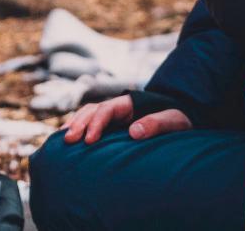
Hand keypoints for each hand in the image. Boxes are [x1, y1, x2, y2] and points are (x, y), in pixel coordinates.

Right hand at [60, 94, 191, 143]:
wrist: (181, 122)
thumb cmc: (179, 120)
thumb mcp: (174, 121)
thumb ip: (157, 123)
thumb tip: (134, 131)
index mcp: (131, 103)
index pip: (107, 109)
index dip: (96, 123)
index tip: (90, 140)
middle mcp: (119, 107)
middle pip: (93, 110)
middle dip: (79, 123)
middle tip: (69, 139)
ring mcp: (114, 117)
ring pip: (88, 115)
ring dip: (75, 125)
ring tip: (62, 139)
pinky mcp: (112, 127)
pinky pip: (91, 124)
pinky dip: (78, 130)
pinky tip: (68, 141)